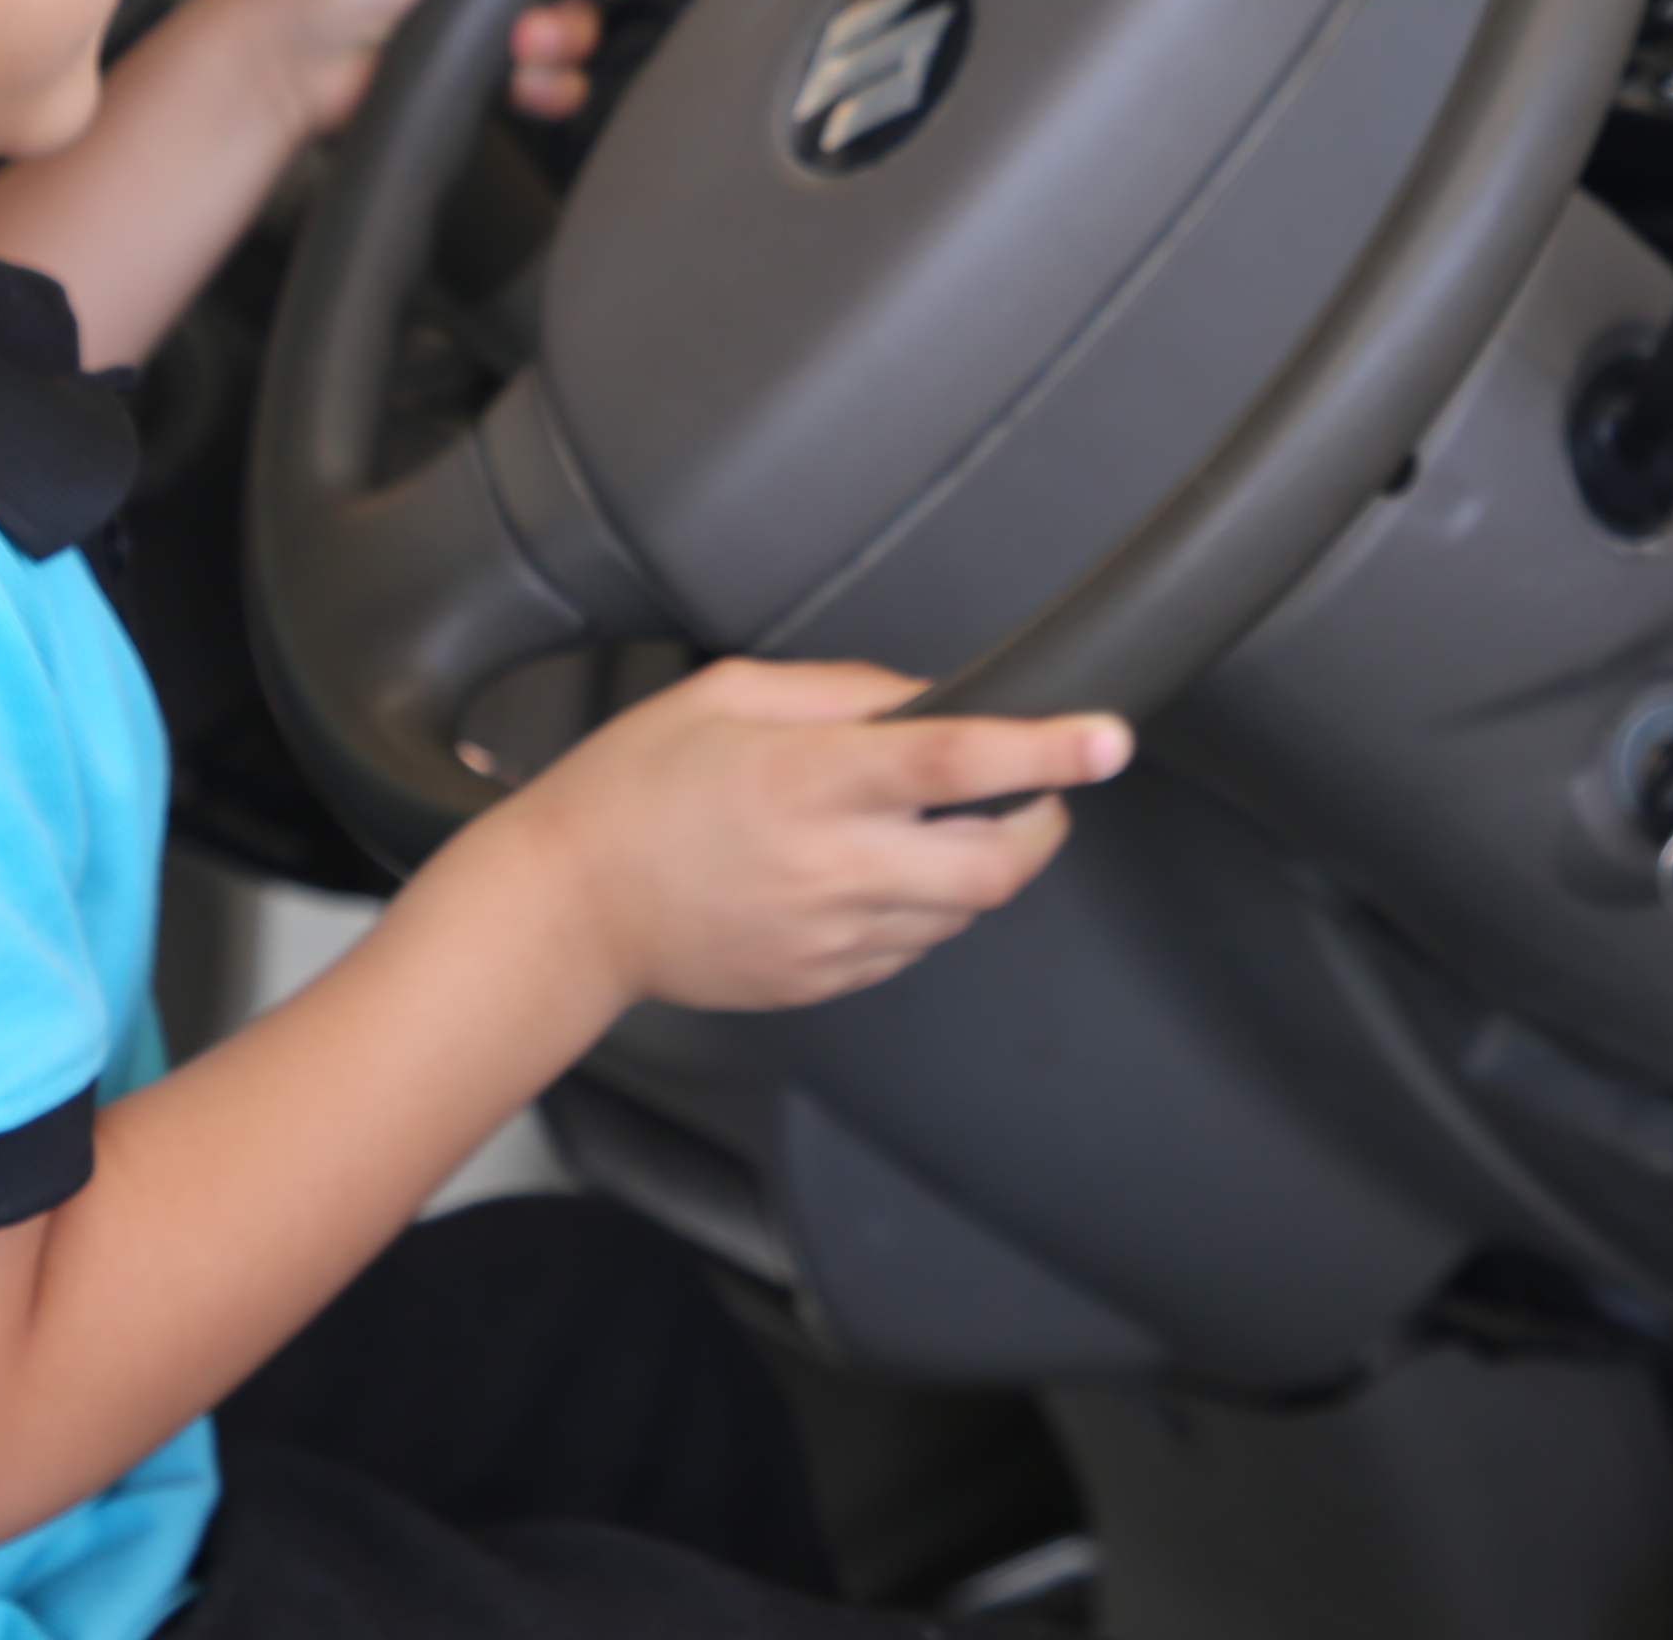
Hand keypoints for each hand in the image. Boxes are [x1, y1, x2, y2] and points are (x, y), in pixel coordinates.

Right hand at [461, 656, 1130, 1015]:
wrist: (563, 913)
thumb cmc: (630, 791)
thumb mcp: (726, 697)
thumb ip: (842, 691)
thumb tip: (929, 696)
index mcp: (810, 780)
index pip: (957, 762)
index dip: (1046, 750)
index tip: (1110, 738)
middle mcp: (833, 866)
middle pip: (996, 865)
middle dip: (1043, 825)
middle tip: (1038, 791)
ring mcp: (832, 937)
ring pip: (965, 913)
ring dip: (982, 867)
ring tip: (933, 824)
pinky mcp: (823, 982)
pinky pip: (914, 948)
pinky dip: (925, 908)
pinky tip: (875, 872)